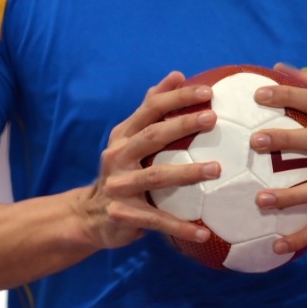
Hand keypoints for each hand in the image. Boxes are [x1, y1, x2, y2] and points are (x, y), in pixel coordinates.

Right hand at [80, 71, 220, 249]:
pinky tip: (204, 232)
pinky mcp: (123, 214)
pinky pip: (157, 220)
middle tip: (212, 119)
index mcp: (122, 136)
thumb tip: (175, 75)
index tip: (208, 92)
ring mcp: (119, 186)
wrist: (90, 216)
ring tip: (216, 170)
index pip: (149, 109)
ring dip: (187, 173)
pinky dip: (181, 226)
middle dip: (182, 125)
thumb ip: (150, 111)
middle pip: (152, 136)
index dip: (177, 97)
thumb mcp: (129, 140)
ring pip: (156, 176)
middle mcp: (117, 157)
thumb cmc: (121, 173)